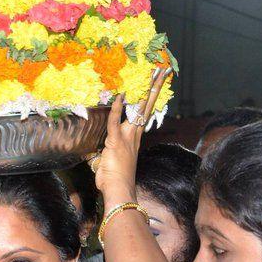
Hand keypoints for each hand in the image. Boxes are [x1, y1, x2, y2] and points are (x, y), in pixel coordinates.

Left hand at [92, 68, 170, 201]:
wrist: (118, 191)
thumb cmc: (114, 180)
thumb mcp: (109, 162)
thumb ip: (105, 154)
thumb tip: (98, 156)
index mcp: (134, 138)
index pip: (143, 113)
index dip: (148, 99)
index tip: (155, 84)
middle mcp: (134, 135)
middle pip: (147, 106)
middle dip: (154, 88)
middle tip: (163, 71)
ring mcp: (127, 137)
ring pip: (138, 109)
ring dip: (144, 91)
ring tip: (153, 74)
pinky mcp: (116, 141)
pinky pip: (115, 121)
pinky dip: (115, 109)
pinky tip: (119, 96)